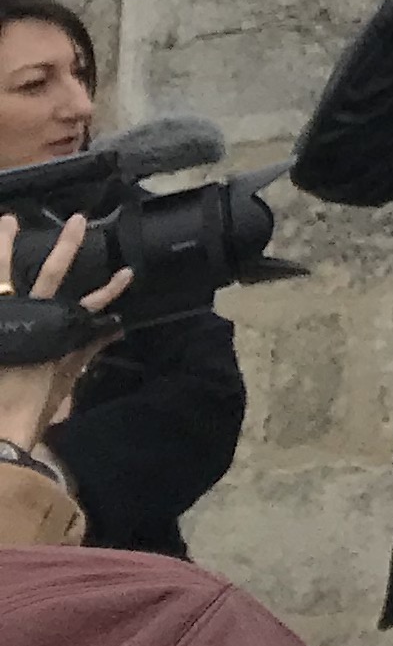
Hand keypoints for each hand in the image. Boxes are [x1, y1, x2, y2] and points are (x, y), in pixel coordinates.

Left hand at [0, 217, 133, 451]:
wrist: (0, 425)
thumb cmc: (30, 408)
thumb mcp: (62, 380)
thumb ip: (85, 351)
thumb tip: (116, 330)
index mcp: (55, 333)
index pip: (91, 305)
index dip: (110, 290)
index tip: (127, 272)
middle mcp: (33, 320)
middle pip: (50, 275)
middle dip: (65, 247)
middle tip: (75, 220)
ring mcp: (12, 322)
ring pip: (6, 278)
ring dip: (5, 249)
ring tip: (5, 222)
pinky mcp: (0, 329)